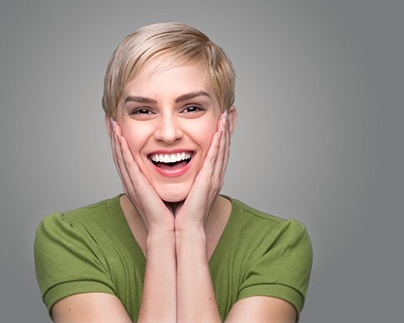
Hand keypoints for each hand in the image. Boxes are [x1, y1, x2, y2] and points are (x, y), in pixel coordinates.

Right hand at [110, 119, 174, 232]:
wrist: (168, 230)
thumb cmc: (169, 212)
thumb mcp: (164, 190)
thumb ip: (162, 178)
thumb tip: (170, 167)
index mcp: (138, 182)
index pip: (127, 157)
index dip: (121, 141)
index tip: (119, 125)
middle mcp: (131, 181)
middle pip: (119, 154)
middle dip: (114, 136)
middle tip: (110, 118)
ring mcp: (132, 183)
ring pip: (120, 156)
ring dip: (115, 139)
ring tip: (112, 122)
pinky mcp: (136, 186)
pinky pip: (127, 164)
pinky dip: (122, 150)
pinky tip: (120, 137)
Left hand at [174, 110, 230, 230]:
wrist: (183, 229)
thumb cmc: (181, 213)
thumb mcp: (184, 191)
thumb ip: (184, 179)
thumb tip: (174, 170)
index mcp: (209, 178)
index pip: (217, 153)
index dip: (220, 137)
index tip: (220, 122)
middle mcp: (215, 176)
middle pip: (223, 148)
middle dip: (226, 130)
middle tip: (229, 112)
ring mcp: (214, 177)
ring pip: (222, 149)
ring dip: (224, 131)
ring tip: (226, 114)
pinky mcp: (209, 179)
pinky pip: (216, 156)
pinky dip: (219, 141)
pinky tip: (220, 129)